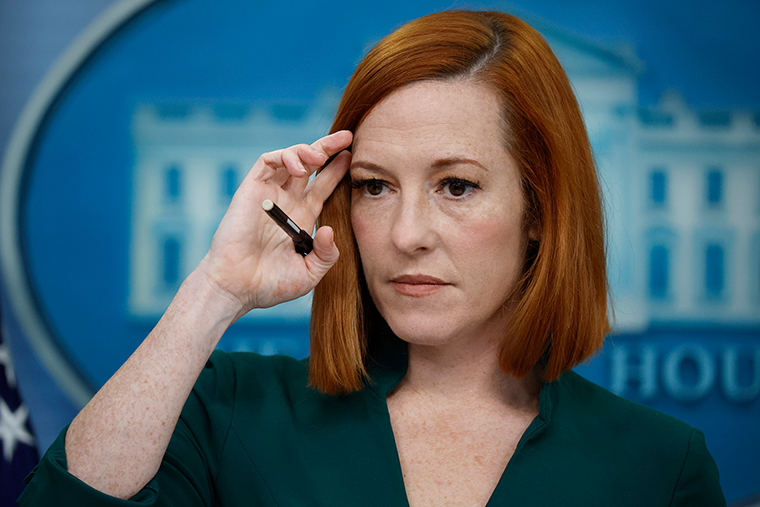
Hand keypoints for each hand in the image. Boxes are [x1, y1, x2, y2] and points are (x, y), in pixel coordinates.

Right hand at [196, 130, 352, 316]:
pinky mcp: (251, 190)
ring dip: (306, 150)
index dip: (338, 170)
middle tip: (347, 136)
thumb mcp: (310, 273)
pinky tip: (299, 166)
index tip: (355, 156)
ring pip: (290, 159)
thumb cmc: (270, 284)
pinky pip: (267, 162)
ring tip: (319, 156)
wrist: (238, 288)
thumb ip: (327, 254)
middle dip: (328, 148)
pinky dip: (284, 156)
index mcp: (303, 218)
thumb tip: (329, 230)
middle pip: (310, 166)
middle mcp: (288, 202)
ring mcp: (269, 195)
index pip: (324, 186)